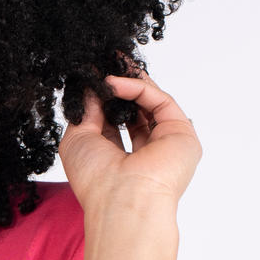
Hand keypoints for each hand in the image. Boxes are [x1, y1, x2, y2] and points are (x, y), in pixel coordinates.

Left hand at [57, 66, 201, 217]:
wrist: (123, 199)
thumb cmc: (96, 180)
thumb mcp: (78, 140)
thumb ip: (85, 112)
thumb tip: (91, 88)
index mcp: (120, 160)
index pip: (114, 123)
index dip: (104, 99)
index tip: (92, 78)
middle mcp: (146, 152)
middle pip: (135, 110)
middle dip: (120, 85)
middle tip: (105, 61)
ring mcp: (166, 142)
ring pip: (151, 102)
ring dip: (131, 80)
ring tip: (111, 60)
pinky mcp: (181, 132)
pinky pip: (160, 100)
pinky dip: (138, 87)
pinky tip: (114, 83)